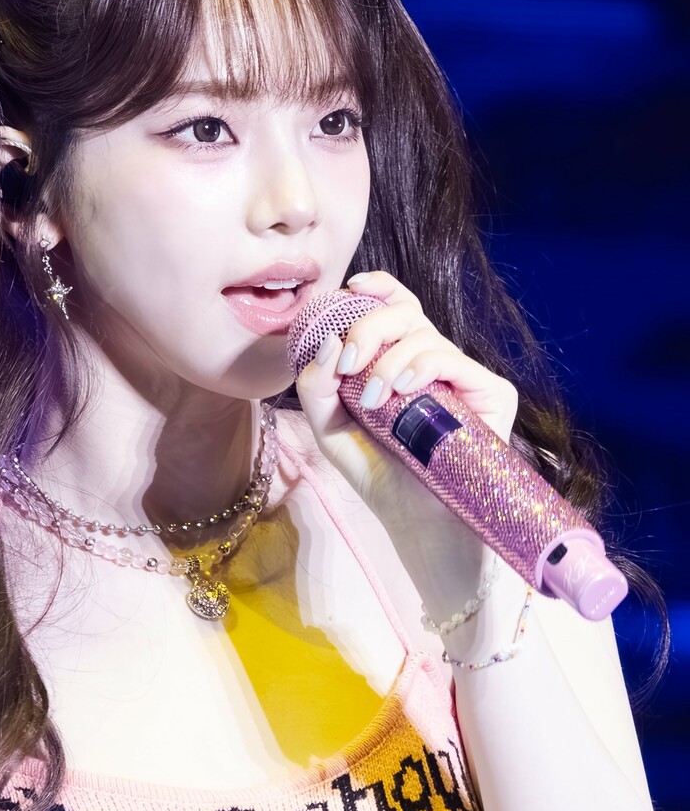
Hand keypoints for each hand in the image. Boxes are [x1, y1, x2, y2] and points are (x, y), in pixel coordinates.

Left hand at [295, 269, 520, 621]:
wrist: (419, 523)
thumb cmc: (379, 475)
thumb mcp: (331, 428)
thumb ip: (317, 386)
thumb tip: (325, 345)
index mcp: (402, 361)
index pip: (396, 305)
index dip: (376, 287)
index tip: (349, 290)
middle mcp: (436, 363)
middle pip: (404, 312)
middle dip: (367, 326)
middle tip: (347, 361)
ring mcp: (465, 376)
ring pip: (424, 333)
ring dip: (389, 357)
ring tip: (374, 398)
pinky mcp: (492, 393)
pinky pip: (454, 358)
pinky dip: (422, 365)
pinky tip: (403, 390)